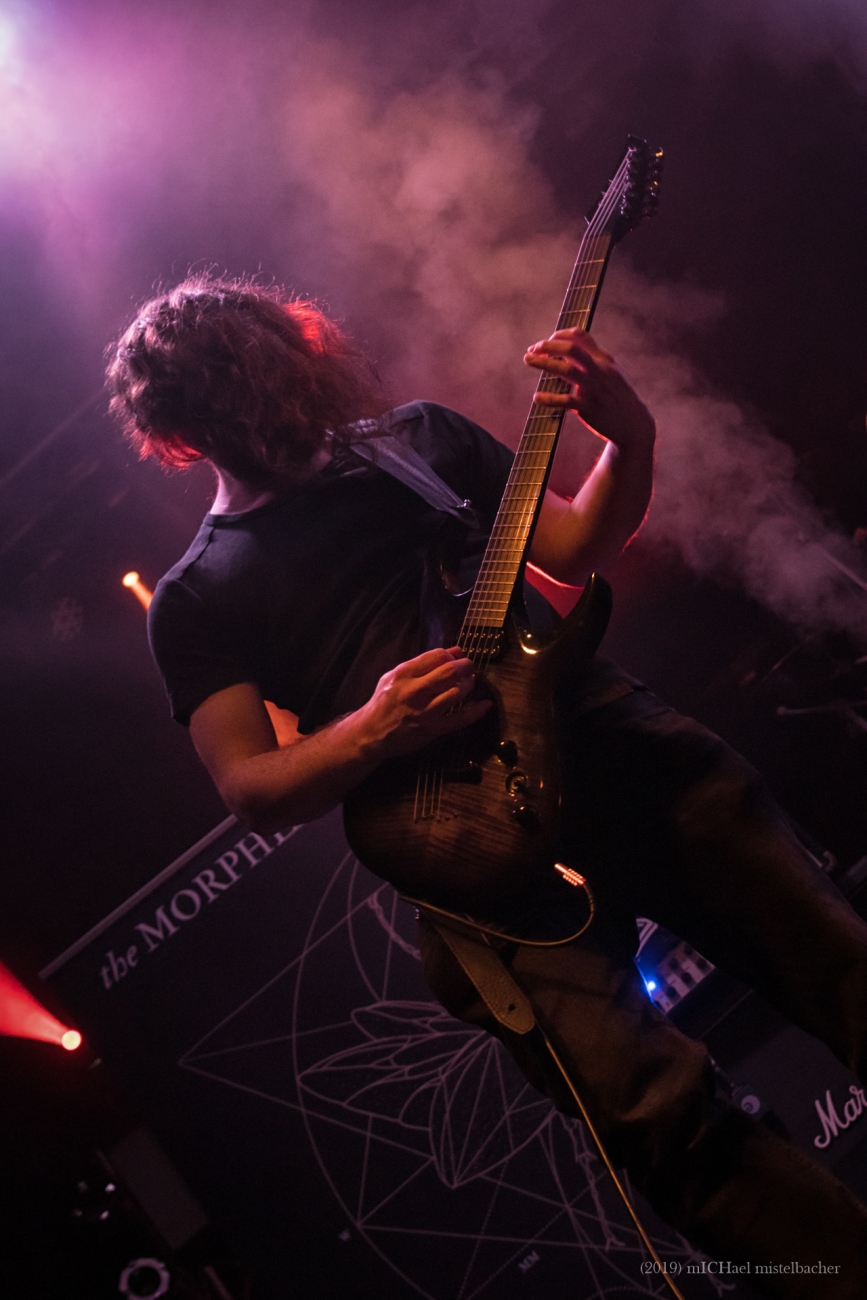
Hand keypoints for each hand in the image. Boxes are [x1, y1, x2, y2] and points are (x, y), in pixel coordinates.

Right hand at [356, 647, 490, 758]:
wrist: (371, 733)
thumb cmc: (384, 702)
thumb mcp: (394, 677)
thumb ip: (421, 664)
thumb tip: (453, 652)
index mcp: (403, 674)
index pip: (436, 656)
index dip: (451, 654)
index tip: (457, 656)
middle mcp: (414, 691)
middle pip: (449, 672)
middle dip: (465, 665)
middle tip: (469, 666)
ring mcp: (424, 711)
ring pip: (457, 692)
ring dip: (469, 684)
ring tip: (470, 682)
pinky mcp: (433, 729)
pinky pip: (460, 719)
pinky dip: (477, 711)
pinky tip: (485, 704)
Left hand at [524, 328, 654, 449]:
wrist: (633, 424)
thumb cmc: (616, 396)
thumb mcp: (610, 372)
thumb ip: (592, 359)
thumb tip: (567, 348)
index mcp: (604, 359)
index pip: (580, 336)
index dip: (559, 335)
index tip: (545, 342)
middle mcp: (599, 370)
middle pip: (572, 349)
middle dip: (549, 345)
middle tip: (532, 348)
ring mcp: (594, 389)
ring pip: (567, 370)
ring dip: (544, 363)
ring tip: (528, 359)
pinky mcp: (589, 408)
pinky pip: (566, 401)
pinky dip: (550, 398)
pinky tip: (537, 397)